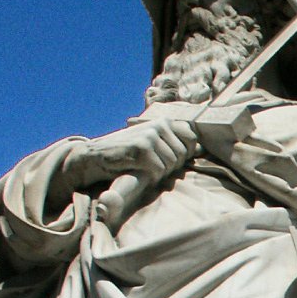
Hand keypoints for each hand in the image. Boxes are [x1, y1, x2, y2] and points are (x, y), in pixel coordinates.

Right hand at [55, 119, 197, 200]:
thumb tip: (202, 148)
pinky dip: (150, 176)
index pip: (192, 139)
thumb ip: (173, 142)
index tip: (167, 160)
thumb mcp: (151, 143)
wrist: (94, 156)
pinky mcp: (141, 148)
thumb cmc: (126, 153)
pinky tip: (137, 170)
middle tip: (151, 166)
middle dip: (170, 166)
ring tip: (143, 167)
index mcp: (163, 122)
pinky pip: (159, 170)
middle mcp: (159, 125)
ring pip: (172, 163)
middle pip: (183, 155)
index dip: (183, 155)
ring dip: (159, 172)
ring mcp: (150, 135)